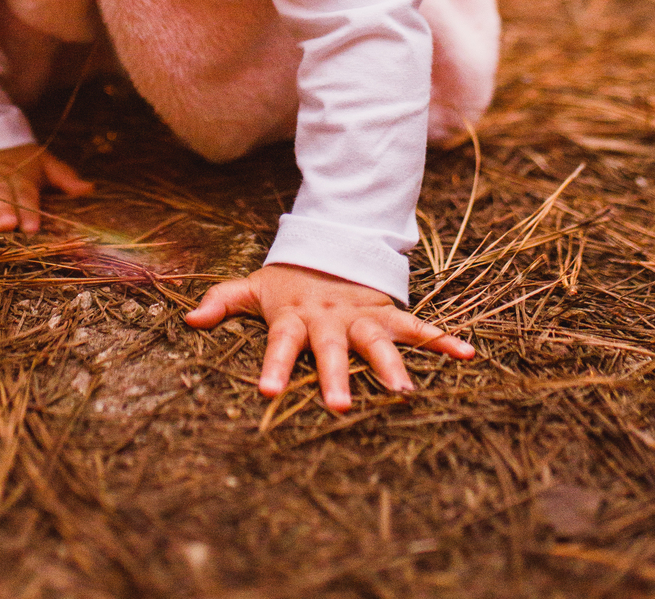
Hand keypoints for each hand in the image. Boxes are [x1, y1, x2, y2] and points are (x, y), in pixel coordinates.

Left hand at [185, 262, 472, 412]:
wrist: (329, 246)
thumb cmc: (287, 283)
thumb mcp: (252, 287)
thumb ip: (222, 301)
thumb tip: (188, 318)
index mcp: (294, 315)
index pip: (279, 342)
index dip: (273, 365)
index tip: (266, 392)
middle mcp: (329, 317)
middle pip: (332, 348)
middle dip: (336, 376)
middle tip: (339, 408)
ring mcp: (360, 314)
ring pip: (378, 339)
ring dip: (391, 364)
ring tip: (404, 392)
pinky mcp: (387, 312)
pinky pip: (417, 326)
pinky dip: (442, 340)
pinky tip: (467, 355)